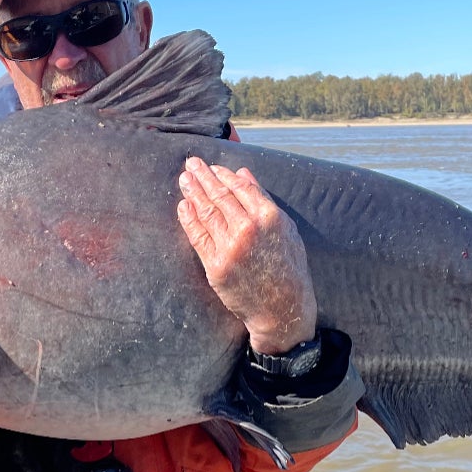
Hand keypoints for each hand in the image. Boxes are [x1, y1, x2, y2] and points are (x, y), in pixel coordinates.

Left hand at [176, 159, 316, 354]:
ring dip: (193, 193)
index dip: (223, 175)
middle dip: (203, 177)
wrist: (282, 307)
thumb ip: (263, 199)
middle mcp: (248, 229)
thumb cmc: (288, 267)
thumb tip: (242, 173)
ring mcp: (230, 248)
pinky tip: (183, 206)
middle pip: (219, 196)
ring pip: (206, 213)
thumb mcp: (286, 229)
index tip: (213, 167)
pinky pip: (197, 237)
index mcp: (269, 217)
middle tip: (191, 163)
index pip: (239, 187)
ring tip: (185, 179)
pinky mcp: (216, 266)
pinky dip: (188, 219)